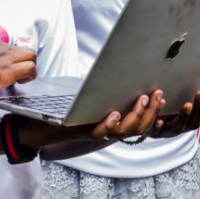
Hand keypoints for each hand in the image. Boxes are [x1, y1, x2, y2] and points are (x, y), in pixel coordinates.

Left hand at [19, 89, 166, 148]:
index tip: (165, 95)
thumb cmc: (62, 110)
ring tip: (143, 99)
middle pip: (139, 128)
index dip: (156, 113)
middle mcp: (108, 131)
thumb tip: (120, 65)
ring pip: (123, 131)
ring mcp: (95, 133)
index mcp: (113, 122)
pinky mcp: (80, 133)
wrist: (34, 126)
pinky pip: (99, 132)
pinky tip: (114, 112)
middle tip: (159, 93)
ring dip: (136, 116)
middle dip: (152, 112)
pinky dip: (109, 124)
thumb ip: (104, 86)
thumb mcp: (89, 95)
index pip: (142, 122)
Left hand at [150, 78, 199, 138]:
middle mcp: (181, 128)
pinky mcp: (151, 131)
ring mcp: (166, 131)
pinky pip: (155, 132)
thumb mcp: (185, 98)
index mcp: (190, 121)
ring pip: (177, 128)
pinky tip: (159, 120)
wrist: (143, 121)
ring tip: (187, 104)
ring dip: (183, 116)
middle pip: (194, 123)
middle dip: (199, 108)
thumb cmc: (169, 108)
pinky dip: (157, 127)